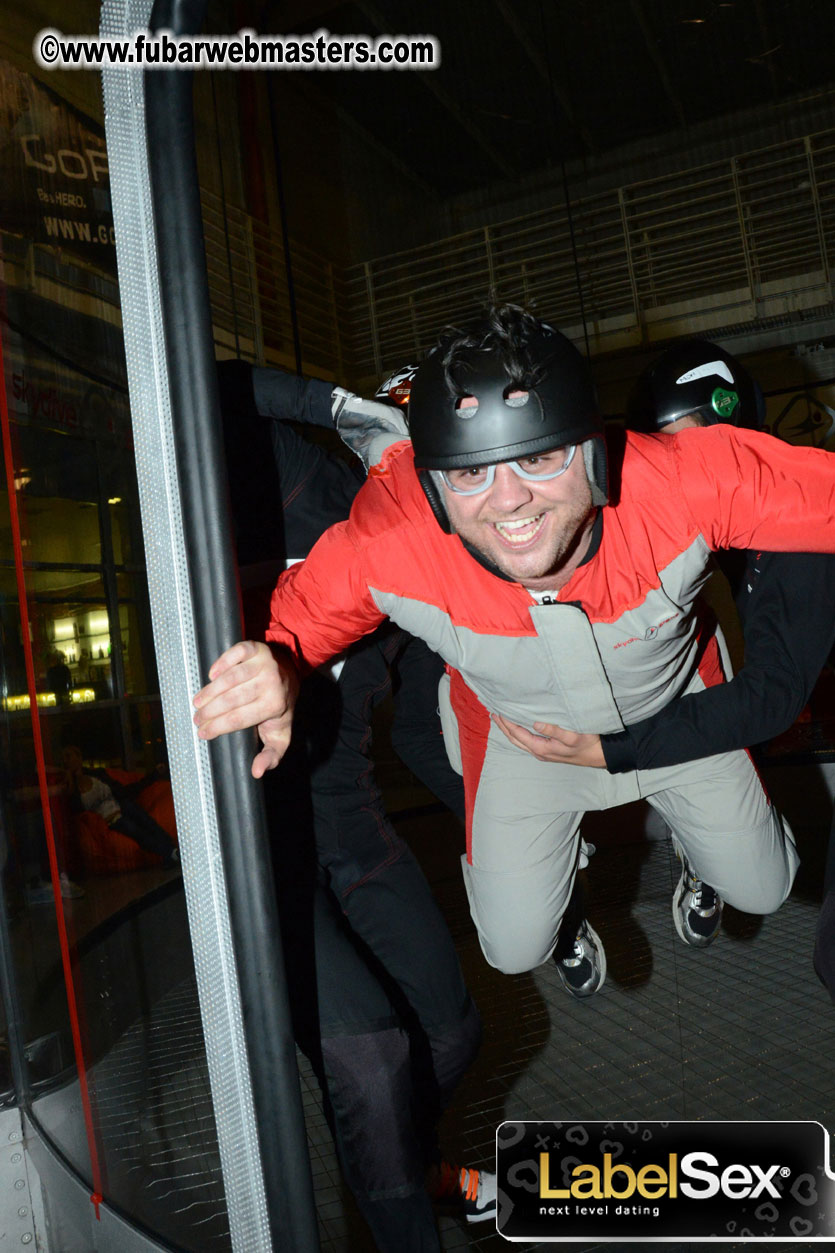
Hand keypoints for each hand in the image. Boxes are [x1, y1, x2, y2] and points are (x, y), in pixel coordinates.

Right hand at [192, 641, 299, 777]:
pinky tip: (211, 676)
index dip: (217, 727)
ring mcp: (264, 663)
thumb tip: (256, 772)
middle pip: (231, 699)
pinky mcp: (256, 648)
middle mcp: (271, 683)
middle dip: (209, 711)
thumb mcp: (280, 733)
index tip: (202, 733)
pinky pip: (235, 653)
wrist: (290, 673)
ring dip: (210, 692)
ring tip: (198, 703)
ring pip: (230, 678)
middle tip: (196, 718)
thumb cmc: (279, 706)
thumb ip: (271, 755)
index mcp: (275, 705)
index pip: (239, 719)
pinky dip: (221, 663)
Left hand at [492, 714, 605, 766]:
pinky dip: (518, 733)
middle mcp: (538, 752)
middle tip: (493, 713)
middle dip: (503, 726)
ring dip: (509, 730)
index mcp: (541, 748)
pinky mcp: (546, 751)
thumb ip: (554, 730)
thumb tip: (536, 724)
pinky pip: (526, 742)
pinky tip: (518, 727)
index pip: (517, 733)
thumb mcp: (572, 736)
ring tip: (501, 719)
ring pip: (519, 741)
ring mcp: (542, 753)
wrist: (597, 755)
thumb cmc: (586, 744)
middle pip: (514, 739)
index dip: (506, 722)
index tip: (498, 711)